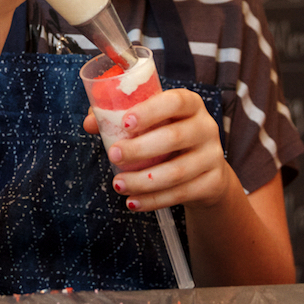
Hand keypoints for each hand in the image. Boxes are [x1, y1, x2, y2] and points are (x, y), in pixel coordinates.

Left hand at [85, 88, 228, 211]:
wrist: (205, 170)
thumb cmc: (168, 137)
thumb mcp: (151, 123)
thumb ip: (119, 118)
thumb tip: (90, 123)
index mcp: (190, 104)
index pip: (174, 101)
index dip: (150, 111)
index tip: (125, 123)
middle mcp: (206, 127)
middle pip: (174, 137)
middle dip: (140, 149)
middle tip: (113, 155)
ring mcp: (212, 156)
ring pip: (177, 171)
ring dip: (142, 180)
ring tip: (118, 184)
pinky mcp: (213, 182)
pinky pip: (181, 194)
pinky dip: (153, 200)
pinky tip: (132, 202)